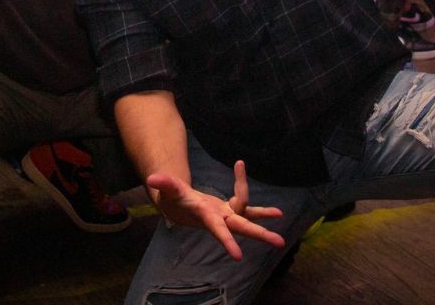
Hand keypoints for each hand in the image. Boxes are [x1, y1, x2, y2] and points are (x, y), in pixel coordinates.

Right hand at [147, 160, 284, 261]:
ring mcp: (226, 214)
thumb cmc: (173, 198)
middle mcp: (220, 218)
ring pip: (247, 215)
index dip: (227, 241)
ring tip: (280, 215)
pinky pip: (248, 208)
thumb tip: (153, 178)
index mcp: (206, 216)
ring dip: (264, 217)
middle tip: (279, 242)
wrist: (178, 207)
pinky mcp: (230, 209)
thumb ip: (164, 183)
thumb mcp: (169, 190)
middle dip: (260, 233)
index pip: (218, 229)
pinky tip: (277, 213)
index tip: (238, 257)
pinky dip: (262, 211)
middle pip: (242, 226)